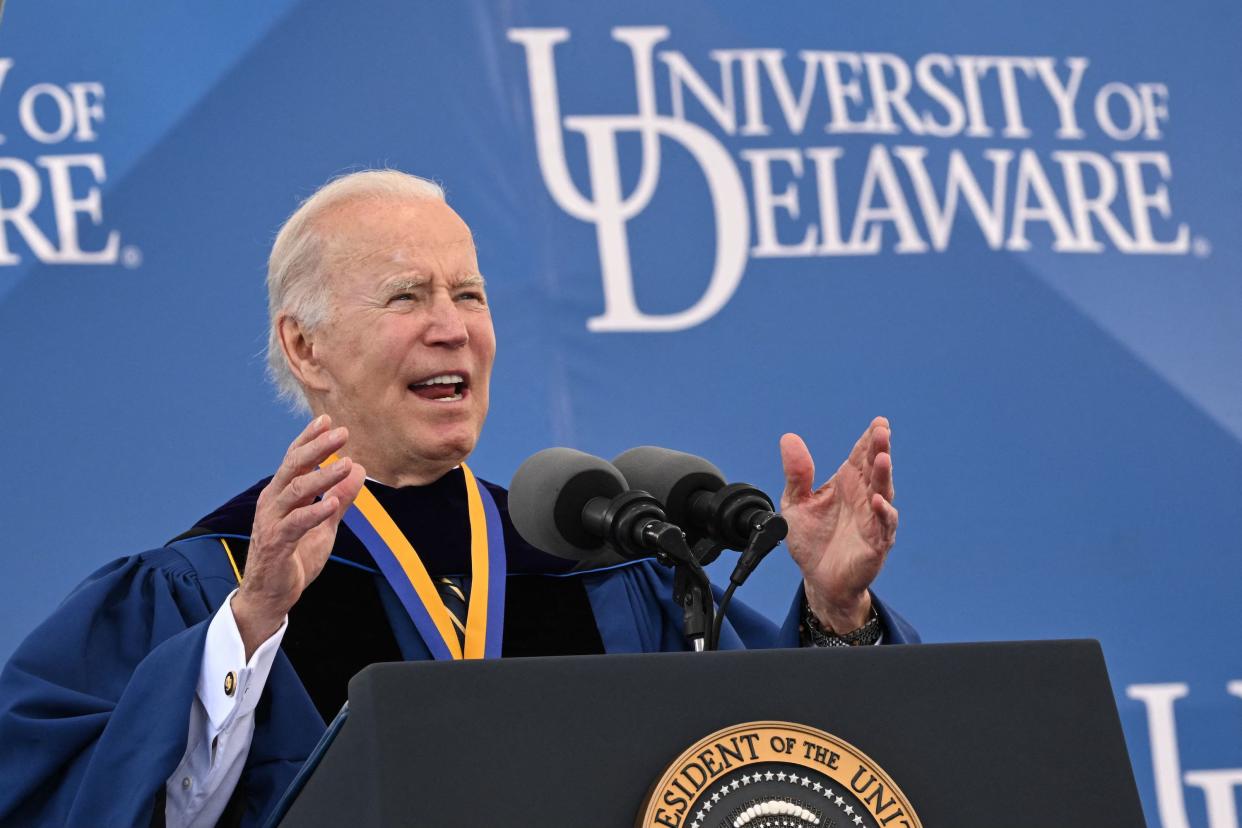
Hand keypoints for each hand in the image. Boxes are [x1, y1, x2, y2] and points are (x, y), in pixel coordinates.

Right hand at [231, 415, 365, 657]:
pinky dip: (315, 511)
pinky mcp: (275, 543)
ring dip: (323, 475)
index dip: (310, 439)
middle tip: (342, 432)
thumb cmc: (294, 558)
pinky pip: (295, 523)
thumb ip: (339, 498)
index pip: (294, 459)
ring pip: (295, 490)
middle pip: (293, 466)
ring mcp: (271, 521)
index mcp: (281, 494)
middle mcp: (272, 502)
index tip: (328, 420)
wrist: (270, 596)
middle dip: (317, 447)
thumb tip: (358, 469)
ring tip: (347, 464)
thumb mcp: (324, 525)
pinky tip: (333, 502)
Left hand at [780, 417, 896, 633]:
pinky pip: (883, 525)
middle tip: (882, 430)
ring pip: (883, 492)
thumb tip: (788, 438)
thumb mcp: (795, 503)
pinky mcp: (875, 543)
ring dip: (884, 476)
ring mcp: (872, 519)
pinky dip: (882, 513)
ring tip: (882, 458)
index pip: (860, 456)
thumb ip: (796, 473)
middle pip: (874, 469)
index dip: (869, 439)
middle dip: (879, 449)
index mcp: (847, 484)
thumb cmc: (811, 540)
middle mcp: (863, 498)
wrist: (818, 579)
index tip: (878, 422)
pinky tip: (877, 500)